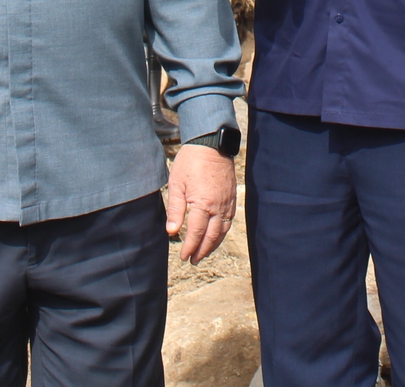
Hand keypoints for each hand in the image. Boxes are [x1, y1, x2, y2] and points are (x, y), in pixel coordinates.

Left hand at [165, 144, 235, 263]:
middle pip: (211, 236)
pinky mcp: (232, 197)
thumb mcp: (176, 184)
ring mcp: (227, 202)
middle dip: (202, 251)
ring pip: (222, 231)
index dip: (190, 247)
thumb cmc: (190, 162)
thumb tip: (172, 231)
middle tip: (193, 260)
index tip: (183, 256)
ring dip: (213, 245)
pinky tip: (216, 235)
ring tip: (204, 253)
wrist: (211, 144)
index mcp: (202, 204)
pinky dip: (222, 232)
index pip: (196, 233)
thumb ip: (175, 209)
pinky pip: (229, 221)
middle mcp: (218, 206)